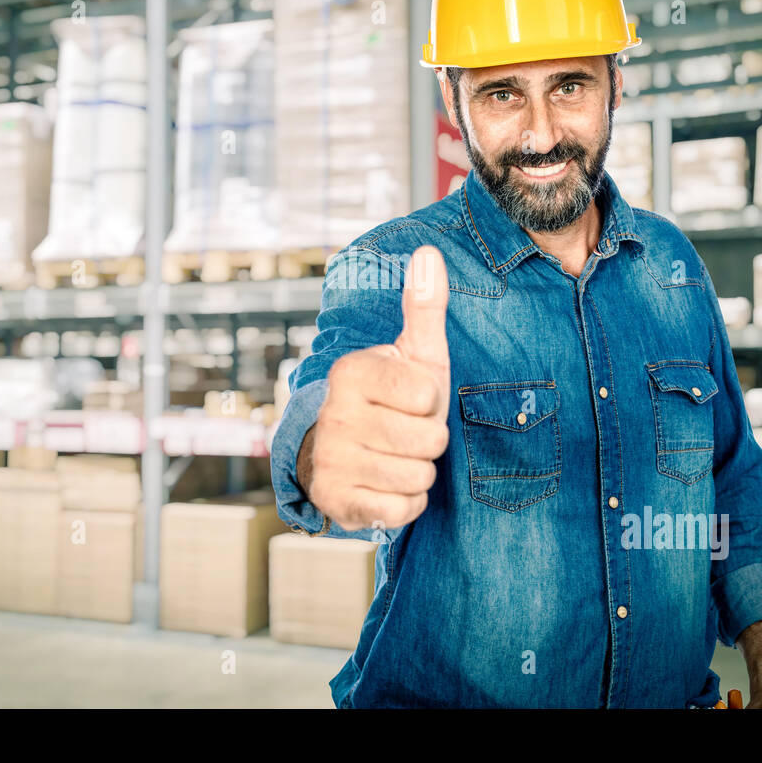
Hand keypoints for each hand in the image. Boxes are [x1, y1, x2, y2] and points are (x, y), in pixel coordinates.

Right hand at [305, 246, 450, 532]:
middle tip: (406, 432)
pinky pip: (400, 510)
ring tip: (397, 457)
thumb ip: (423, 306)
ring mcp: (331, 459)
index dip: (430, 402)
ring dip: (418, 472)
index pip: (425, 395)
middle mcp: (334, 414)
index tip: (410, 399)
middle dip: (429, 441)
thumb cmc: (394, 397)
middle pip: (428, 442)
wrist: (345, 454)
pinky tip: (386, 485)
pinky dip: (405, 503)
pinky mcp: (334, 500)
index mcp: (352, 373)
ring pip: (417, 477)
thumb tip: (428, 252)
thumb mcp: (414, 353)